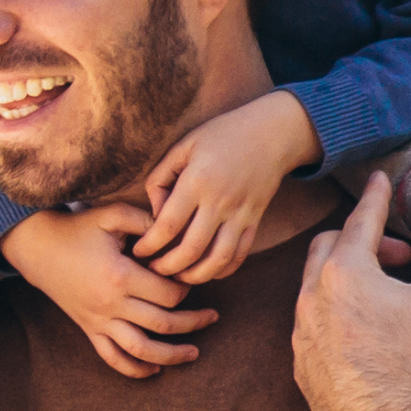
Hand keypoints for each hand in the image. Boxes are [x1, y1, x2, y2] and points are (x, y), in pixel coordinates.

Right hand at [3, 207, 217, 379]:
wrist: (39, 248)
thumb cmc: (78, 229)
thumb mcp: (112, 215)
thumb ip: (146, 221)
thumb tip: (177, 231)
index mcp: (120, 276)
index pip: (168, 293)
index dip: (187, 288)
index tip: (191, 278)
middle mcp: (110, 304)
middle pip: (163, 323)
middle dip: (193, 322)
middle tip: (213, 317)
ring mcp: (99, 321)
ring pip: (141, 350)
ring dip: (171, 355)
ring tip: (194, 353)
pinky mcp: (89, 329)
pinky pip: (112, 358)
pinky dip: (134, 369)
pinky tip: (154, 369)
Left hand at [134, 92, 321, 280]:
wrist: (272, 133)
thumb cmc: (221, 136)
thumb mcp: (184, 146)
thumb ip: (161, 178)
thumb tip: (154, 213)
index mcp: (197, 182)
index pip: (168, 225)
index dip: (149, 245)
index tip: (138, 251)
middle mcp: (220, 201)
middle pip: (191, 250)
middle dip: (168, 267)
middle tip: (154, 270)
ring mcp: (241, 213)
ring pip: (218, 259)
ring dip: (196, 276)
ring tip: (179, 277)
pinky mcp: (255, 220)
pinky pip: (240, 254)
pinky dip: (223, 270)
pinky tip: (207, 271)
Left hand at [294, 171, 410, 410]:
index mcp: (345, 271)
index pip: (361, 220)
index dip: (376, 198)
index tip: (379, 180)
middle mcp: (312, 295)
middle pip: (329, 246)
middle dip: (362, 240)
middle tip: (399, 256)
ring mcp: (301, 331)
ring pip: (313, 285)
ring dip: (344, 277)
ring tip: (382, 293)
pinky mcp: (299, 362)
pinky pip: (309, 324)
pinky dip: (331, 313)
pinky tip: (360, 330)